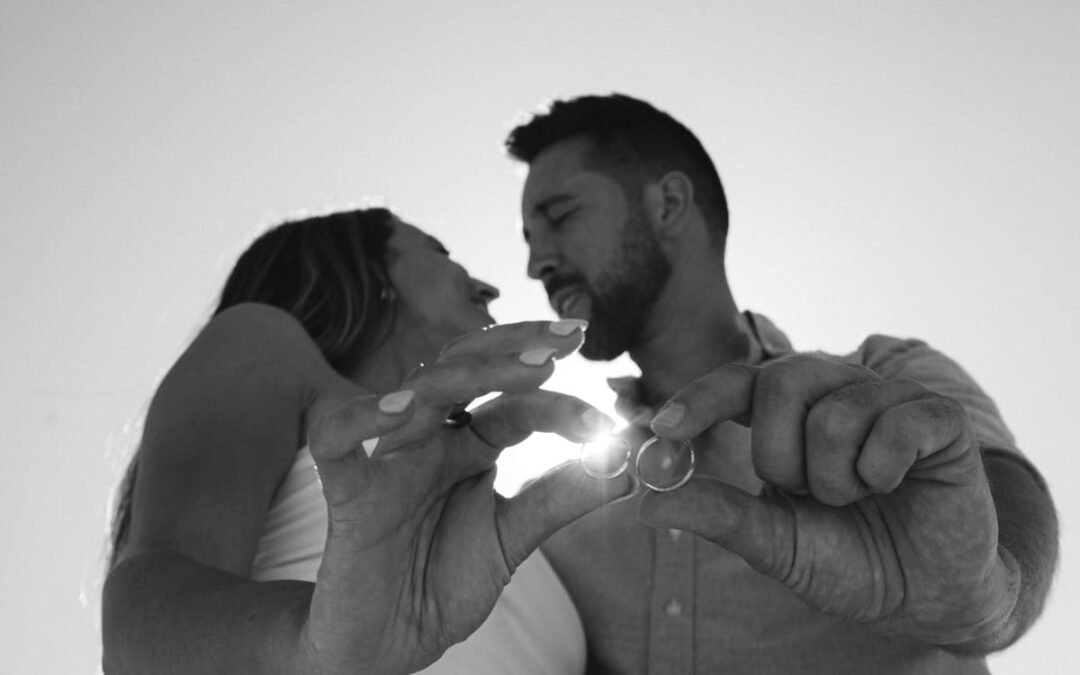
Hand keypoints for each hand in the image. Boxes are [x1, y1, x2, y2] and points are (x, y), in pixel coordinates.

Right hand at [303, 321, 632, 673]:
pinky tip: (401, 408)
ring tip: (531, 366)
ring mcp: (389, 460)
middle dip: (516, 349)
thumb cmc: (443, 582)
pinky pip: (336, 443)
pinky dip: (360, 418)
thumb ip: (560, 499)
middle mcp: (431, 440)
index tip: (608, 423)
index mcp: (470, 446)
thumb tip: (628, 466)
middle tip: (568, 337)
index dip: (562, 405)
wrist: (389, 643)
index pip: (517, 406)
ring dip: (470, 372)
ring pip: (418, 392)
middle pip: (465, 371)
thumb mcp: (513, 538)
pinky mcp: (348, 494)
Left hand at [639, 354, 1018, 645]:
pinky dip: (883, 471)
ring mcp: (887, 398)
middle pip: (781, 382)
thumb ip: (717, 516)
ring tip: (856, 496)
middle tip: (809, 494)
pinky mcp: (938, 418)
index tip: (666, 428)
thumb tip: (644, 505)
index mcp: (787, 413)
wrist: (922, 595)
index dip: (700, 399)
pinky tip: (894, 484)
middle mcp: (834, 390)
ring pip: (835, 412)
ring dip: (837, 477)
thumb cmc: (845, 558)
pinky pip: (895, 425)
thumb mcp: (772, 542)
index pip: (736, 383)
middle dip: (781, 457)